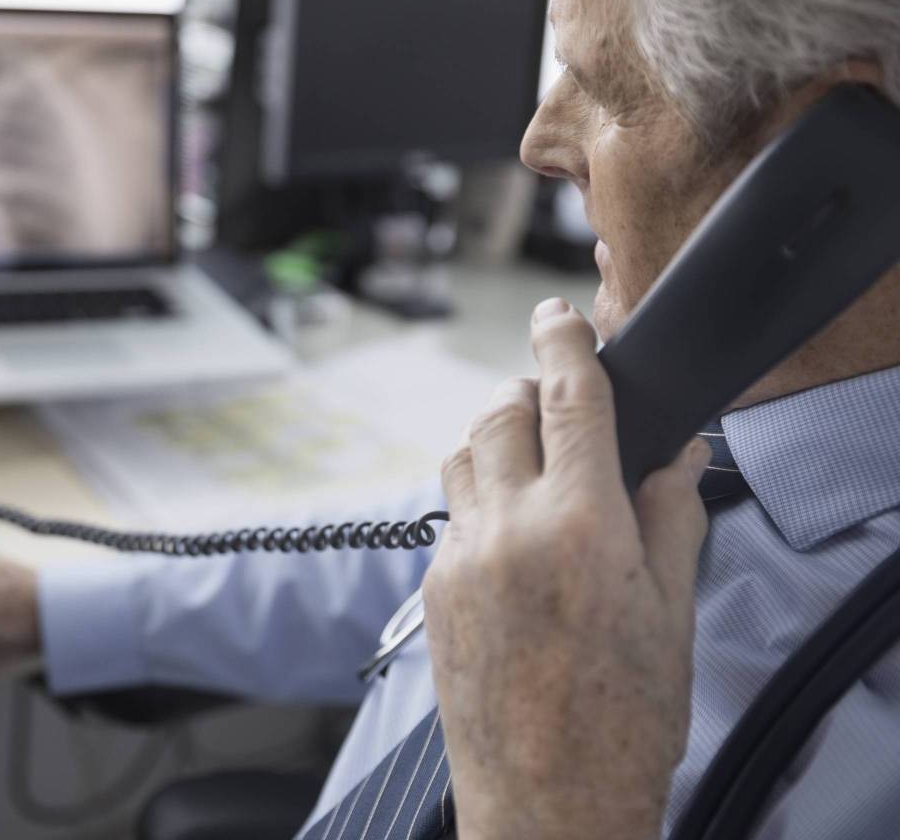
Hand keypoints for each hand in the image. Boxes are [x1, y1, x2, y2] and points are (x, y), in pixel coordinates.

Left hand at [425, 298, 711, 839]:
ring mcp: (460, 559)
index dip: (562, 341)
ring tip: (532, 460)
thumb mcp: (671, 614)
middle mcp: (507, 530)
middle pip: (499, 413)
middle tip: (556, 400)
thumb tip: (673, 454)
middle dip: (527, 390)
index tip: (558, 315)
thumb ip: (670, 517)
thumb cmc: (623, 721)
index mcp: (579, 526)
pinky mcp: (433, 589)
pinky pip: (450, 513)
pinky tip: (511, 530)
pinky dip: (478, 497)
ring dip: (493, 438)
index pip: (567, 398)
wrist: (548, 801)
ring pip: (461, 456)